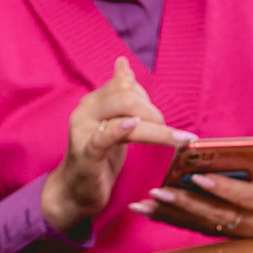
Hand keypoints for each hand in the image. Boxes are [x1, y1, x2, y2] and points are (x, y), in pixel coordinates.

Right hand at [39, 57, 193, 232]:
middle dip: (154, 112)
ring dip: (157, 128)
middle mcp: (85, 111)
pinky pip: (104, 138)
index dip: (145, 97)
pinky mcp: (86, 154)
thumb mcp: (109, 121)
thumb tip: (122, 62)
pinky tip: (134, 125)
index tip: (155, 117)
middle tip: (167, 132)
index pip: (125, 84)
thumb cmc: (97, 155)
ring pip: (125, 116)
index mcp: (93, 101)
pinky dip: (120, 129)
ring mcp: (83, 132)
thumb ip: (118, 94)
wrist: (74, 190)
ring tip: (178, 139)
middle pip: (127, 96)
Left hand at [135, 149, 252, 237]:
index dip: (221, 187)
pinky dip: (172, 219)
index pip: (243, 197)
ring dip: (170, 215)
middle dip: (184, 204)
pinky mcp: (227, 230)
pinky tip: (148, 211)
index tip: (199, 177)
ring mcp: (238, 230)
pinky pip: (197, 225)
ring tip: (142, 205)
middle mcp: (251, 224)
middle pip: (214, 214)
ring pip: (200, 224)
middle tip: (158, 192)